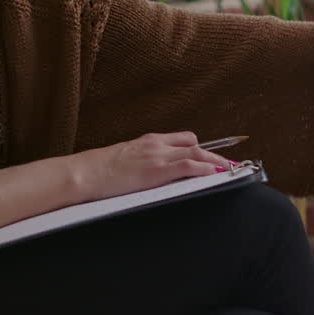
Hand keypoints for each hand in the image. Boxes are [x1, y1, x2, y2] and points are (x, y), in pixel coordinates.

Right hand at [72, 132, 231, 201]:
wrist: (83, 173)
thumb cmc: (97, 171)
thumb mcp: (124, 161)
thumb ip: (140, 163)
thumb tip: (148, 174)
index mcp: (148, 141)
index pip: (182, 139)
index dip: (200, 148)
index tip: (213, 157)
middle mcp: (156, 144)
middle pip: (194, 144)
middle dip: (214, 155)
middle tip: (230, 164)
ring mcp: (157, 156)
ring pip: (196, 152)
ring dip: (215, 161)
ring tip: (230, 170)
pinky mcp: (156, 170)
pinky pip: (188, 166)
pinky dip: (205, 168)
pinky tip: (215, 175)